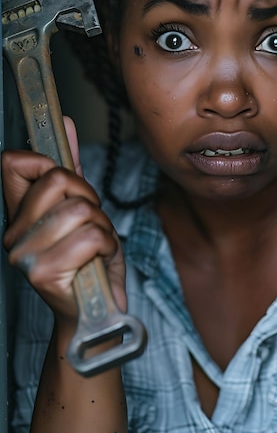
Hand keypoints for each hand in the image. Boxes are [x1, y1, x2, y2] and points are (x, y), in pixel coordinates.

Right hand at [2, 117, 126, 325]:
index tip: (66, 180)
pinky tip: (98, 258)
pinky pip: (91, 235)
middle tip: (91, 222)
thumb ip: (72, 167)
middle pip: (58, 179)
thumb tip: (65, 123)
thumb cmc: (90, 260)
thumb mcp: (84, 208)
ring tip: (96, 244)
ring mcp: (25, 255)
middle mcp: (14, 234)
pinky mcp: (44, 273)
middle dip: (89, 197)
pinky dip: (107, 244)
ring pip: (80, 208)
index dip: (45, 161)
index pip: (13, 163)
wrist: (96, 310)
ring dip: (102, 225)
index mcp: (19, 215)